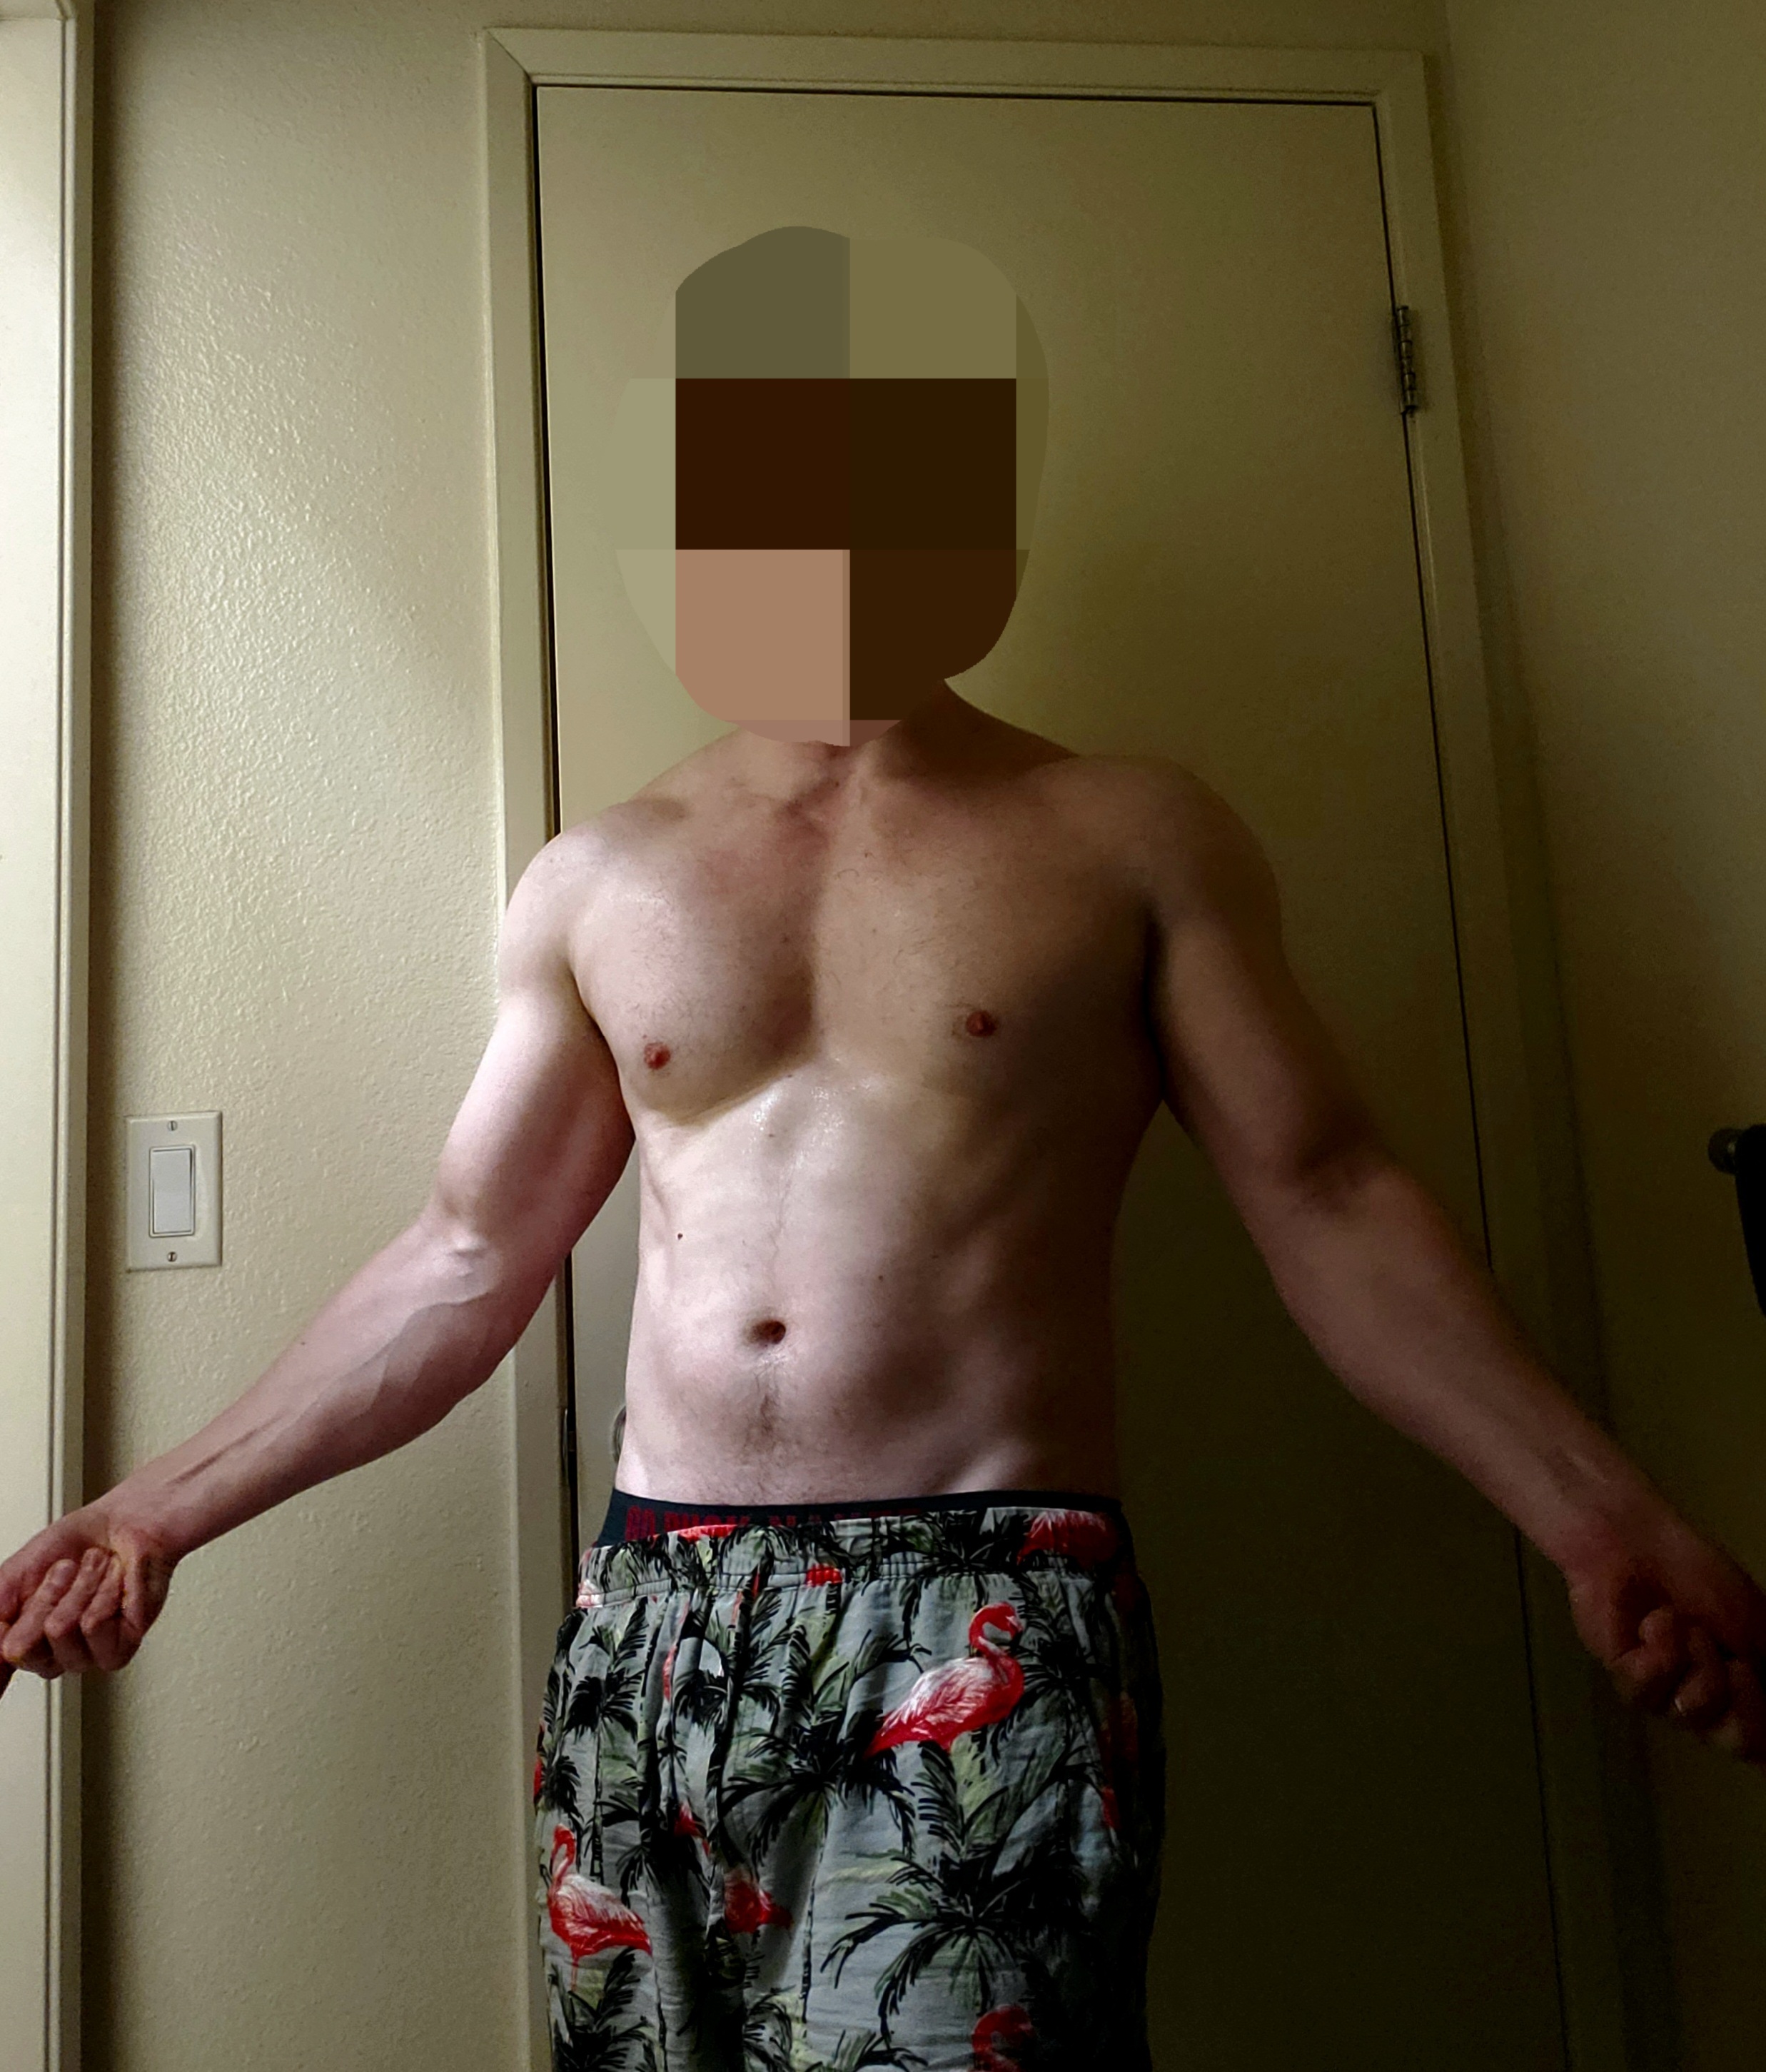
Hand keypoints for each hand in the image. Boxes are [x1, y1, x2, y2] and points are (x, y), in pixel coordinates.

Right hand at [0, 1505, 178, 1696]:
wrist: (126, 1523)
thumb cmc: (76, 1545)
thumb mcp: (15, 1575)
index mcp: (23, 1641)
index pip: (0, 1668)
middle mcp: (52, 1656)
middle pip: (22, 1648)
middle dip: (43, 1595)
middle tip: (65, 1569)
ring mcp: (84, 1657)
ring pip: (59, 1631)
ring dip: (78, 1587)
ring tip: (93, 1570)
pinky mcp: (119, 1651)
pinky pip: (94, 1626)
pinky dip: (104, 1591)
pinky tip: (115, 1582)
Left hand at [1564, 1499, 1765, 1768]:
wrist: (1638, 1543)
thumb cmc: (1699, 1577)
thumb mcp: (1757, 1625)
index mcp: (1743, 1690)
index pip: (1762, 1741)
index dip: (1762, 1719)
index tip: (1748, 1669)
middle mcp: (1706, 1700)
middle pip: (1735, 1740)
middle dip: (1737, 1694)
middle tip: (1730, 1657)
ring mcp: (1664, 1692)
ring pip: (1691, 1712)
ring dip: (1696, 1661)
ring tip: (1684, 1624)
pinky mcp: (1624, 1676)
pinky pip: (1646, 1690)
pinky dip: (1660, 1652)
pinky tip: (1655, 1623)